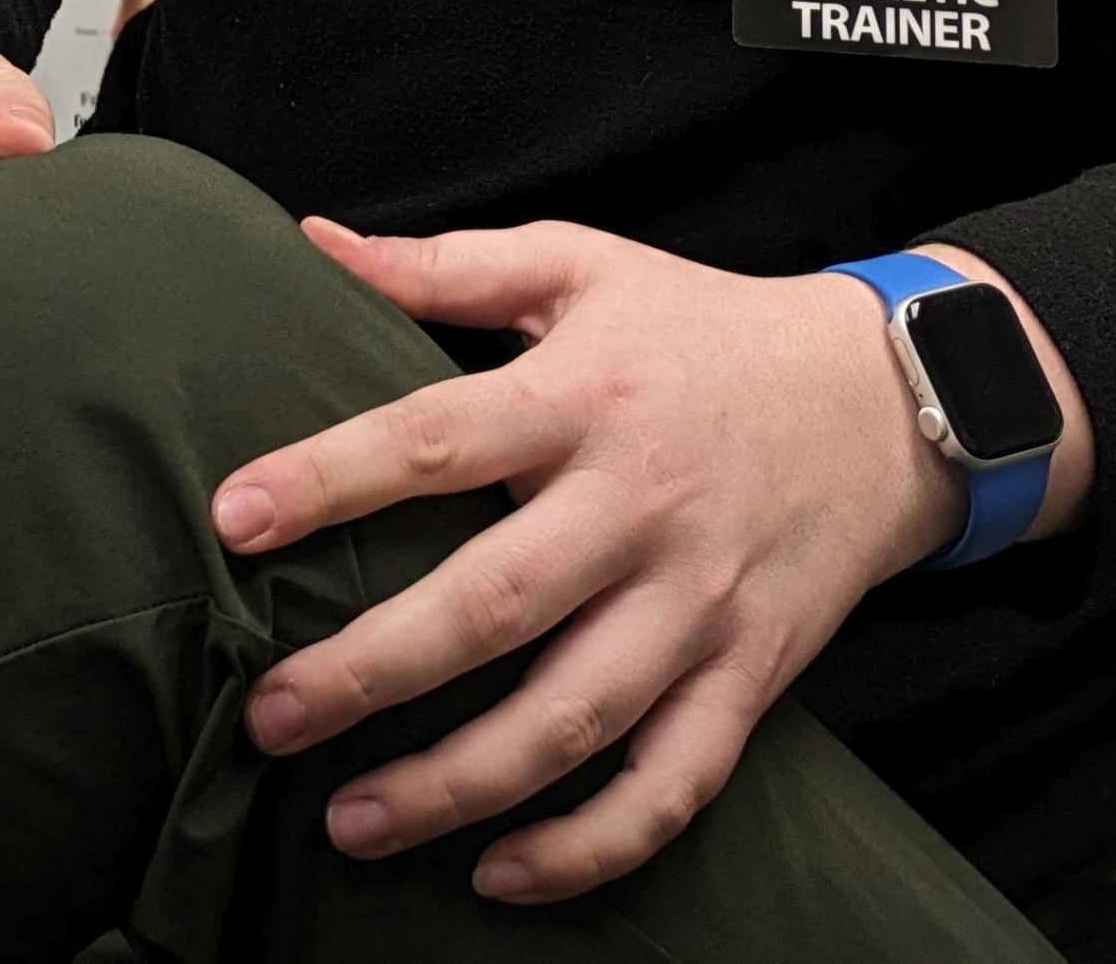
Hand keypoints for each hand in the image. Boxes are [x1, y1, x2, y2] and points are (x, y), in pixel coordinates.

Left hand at [211, 221, 1088, 903]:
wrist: (882, 396)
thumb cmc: (700, 326)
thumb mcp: (583, 265)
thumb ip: (446, 265)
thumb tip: (312, 241)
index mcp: (586, 393)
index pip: (438, 437)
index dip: (331, 478)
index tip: (233, 518)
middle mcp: (640, 504)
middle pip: (495, 603)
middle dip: (372, 669)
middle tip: (270, 715)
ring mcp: (700, 601)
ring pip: (574, 718)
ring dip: (458, 783)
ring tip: (349, 821)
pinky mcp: (751, 676)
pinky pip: (671, 785)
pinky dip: (590, 845)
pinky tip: (499, 874)